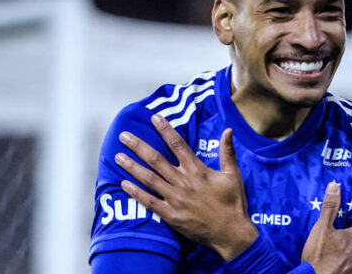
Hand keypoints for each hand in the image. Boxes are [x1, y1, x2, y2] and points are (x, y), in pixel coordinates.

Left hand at [115, 114, 258, 260]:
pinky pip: (150, 202)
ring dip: (132, 167)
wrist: (231, 233)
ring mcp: (176, 199)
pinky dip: (136, 193)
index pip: (178, 144)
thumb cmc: (234, 203)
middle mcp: (184, 182)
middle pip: (156, 160)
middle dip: (138, 146)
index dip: (165, 130)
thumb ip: (228, 152)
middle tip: (123, 136)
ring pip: (149, 179)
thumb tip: (227, 130)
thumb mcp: (233, 174)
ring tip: (117, 157)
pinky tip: (123, 184)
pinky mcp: (171, 215)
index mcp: (198, 171)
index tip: (154, 118)